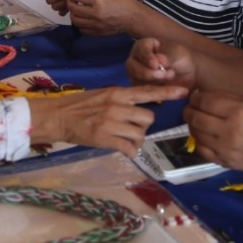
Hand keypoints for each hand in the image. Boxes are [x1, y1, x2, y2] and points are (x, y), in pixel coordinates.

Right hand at [28, 85, 188, 157]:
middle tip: (132, 127)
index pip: (147, 91)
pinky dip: (130, 151)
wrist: (57, 117)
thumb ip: (120, 99)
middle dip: (144, 124)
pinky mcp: (106, 139)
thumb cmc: (78, 105)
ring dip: (137, 138)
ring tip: (125, 138)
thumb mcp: (102, 95)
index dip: (167, 91)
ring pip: (140, 133)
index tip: (184, 91)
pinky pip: (129, 148)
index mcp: (117, 93)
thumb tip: (137, 106)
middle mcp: (117, 106)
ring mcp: (112, 123)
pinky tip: (123, 149)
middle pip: (148, 117)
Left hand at [65, 0, 141, 35]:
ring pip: (75, 20)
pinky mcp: (97, 33)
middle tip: (72, 1)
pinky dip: (80, 24)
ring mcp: (96, 25)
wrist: (134, 19)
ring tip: (78, 11)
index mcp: (99, 1)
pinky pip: (82, 29)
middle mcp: (95, 13)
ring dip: (74, 14)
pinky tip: (85, 20)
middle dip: (70, 3)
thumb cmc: (124, 2)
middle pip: (73, 9)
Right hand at [126, 37, 197, 89]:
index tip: (155, 65)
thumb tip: (159, 60)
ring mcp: (136, 75)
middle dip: (147, 73)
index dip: (147, 58)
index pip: (140, 50)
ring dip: (153, 82)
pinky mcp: (139, 88)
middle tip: (164, 74)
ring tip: (170, 77)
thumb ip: (168, 56)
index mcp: (143, 46)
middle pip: (132, 67)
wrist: (187, 73)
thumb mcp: (177, 54)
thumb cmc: (180, 57)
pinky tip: (167, 88)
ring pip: (135, 80)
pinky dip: (154, 92)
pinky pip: (141, 92)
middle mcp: (135, 60)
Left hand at [183, 91, 242, 170]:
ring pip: (196, 134)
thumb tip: (201, 96)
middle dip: (188, 111)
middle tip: (189, 108)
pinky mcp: (224, 162)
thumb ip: (226, 98)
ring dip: (192, 125)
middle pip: (197, 118)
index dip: (195, 98)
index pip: (206, 102)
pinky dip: (198, 141)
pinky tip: (203, 135)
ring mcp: (226, 149)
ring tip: (196, 120)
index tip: (194, 97)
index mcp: (239, 112)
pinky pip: (201, 150)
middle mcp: (230, 131)